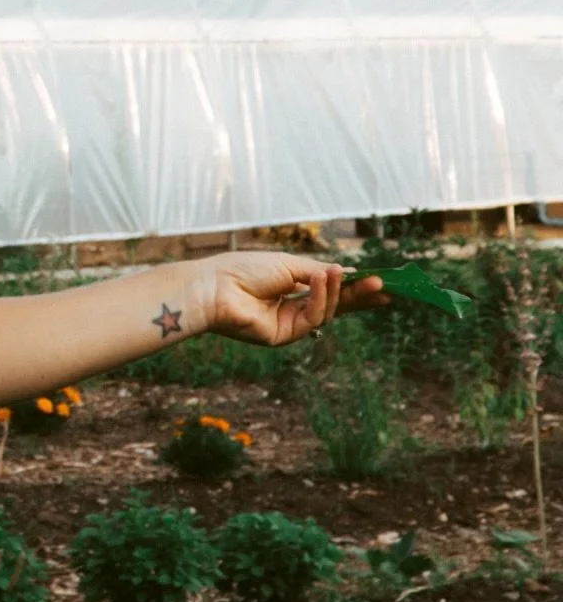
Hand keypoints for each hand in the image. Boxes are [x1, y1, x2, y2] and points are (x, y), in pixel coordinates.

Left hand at [183, 251, 383, 350]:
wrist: (214, 286)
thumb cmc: (244, 270)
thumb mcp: (289, 265)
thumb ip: (319, 273)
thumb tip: (349, 271)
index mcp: (292, 289)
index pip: (329, 291)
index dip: (354, 288)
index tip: (381, 282)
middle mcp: (292, 308)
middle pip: (335, 306)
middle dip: (360, 297)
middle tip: (386, 289)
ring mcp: (289, 324)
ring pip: (327, 312)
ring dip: (339, 291)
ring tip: (346, 272)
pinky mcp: (284, 337)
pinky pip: (312, 317)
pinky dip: (320, 297)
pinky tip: (322, 278)